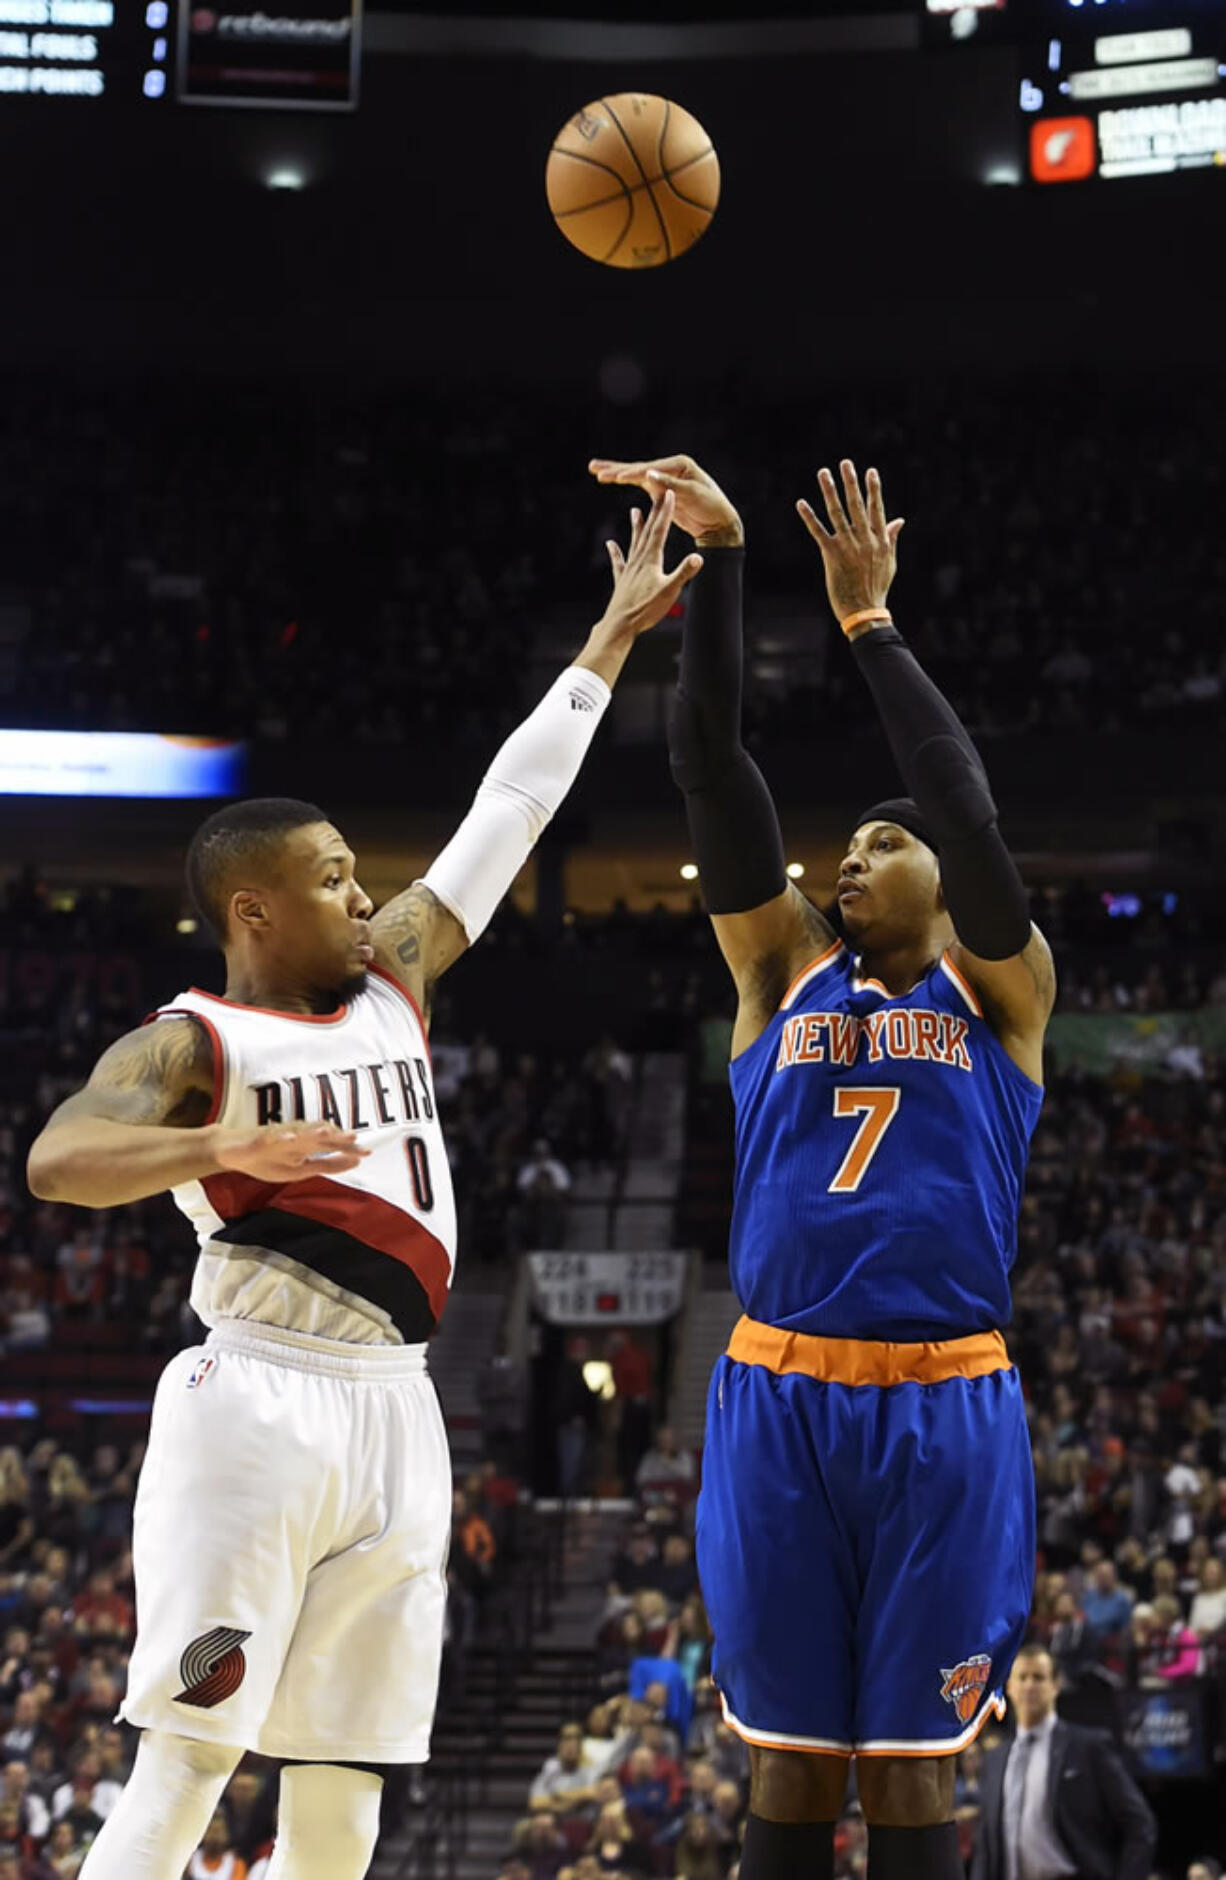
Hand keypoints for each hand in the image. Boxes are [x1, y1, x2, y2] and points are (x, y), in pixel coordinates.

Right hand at [214, 1119, 369, 1181]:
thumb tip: (353, 1162)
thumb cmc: (267, 1159)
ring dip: (312, 1131)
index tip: (368, 1152)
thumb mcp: (300, 1170)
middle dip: (335, 1137)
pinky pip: (271, 1136)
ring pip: (298, 1132)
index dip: (348, 1148)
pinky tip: (290, 1138)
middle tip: (354, 1138)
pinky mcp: (260, 1138)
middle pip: (319, 1136)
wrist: (231, 1151)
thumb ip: (325, 1165)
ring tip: (326, 1132)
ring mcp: (279, 1136)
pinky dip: (281, 1136)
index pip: (331, 1145)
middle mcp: (296, 1137)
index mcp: (306, 1146)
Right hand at [590, 453, 742, 546]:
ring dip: (615, 472)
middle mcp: (668, 468)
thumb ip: (671, 484)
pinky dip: (623, 480)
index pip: (650, 470)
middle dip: (615, 468)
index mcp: (679, 465)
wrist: (718, 521)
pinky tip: (610, 478)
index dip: (632, 474)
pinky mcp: (659, 490)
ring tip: (594, 469)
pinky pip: (637, 483)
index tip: (617, 478)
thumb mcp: (693, 494)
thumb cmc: (711, 506)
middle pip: (638, 468)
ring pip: (634, 474)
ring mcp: (663, 477)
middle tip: (594, 468)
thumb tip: (649, 474)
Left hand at [597, 485, 703, 641]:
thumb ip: (684, 573)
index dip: (665, 510)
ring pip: (634, 542)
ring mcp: (629, 570)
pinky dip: (615, 552)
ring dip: (636, 526)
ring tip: (635, 510)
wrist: (620, 625)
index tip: (669, 492)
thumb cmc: (646, 609)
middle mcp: (638, 560)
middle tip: (657, 493)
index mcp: (651, 559)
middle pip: (648, 531)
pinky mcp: (622, 581)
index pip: (660, 530)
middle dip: (654, 512)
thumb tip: (700, 557)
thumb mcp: (670, 591)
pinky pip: (619, 562)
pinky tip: (610, 544)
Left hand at [796, 460, 903, 623]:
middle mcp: (865, 540)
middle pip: (857, 505)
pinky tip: (801, 503)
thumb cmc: (877, 588)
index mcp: (879, 540)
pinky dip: (809, 517)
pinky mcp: (832, 555)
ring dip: (829, 491)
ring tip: (823, 473)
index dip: (873, 489)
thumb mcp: (890, 562)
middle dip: (851, 482)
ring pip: (838, 513)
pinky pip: (818, 532)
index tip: (870, 471)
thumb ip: (891, 538)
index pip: (876, 508)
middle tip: (846, 463)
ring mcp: (848, 546)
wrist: (865, 612)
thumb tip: (900, 520)